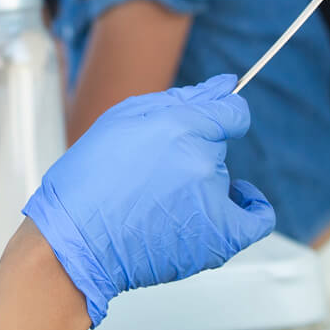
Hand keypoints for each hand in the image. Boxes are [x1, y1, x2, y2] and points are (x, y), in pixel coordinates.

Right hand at [22, 74, 273, 326]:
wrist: (74, 244)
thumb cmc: (87, 182)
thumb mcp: (122, 120)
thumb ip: (180, 100)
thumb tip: (226, 85)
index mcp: (176, 126)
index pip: (230, 112)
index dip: (219, 116)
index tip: (209, 124)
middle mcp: (200, 161)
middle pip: (218, 146)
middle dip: (193, 150)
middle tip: (152, 172)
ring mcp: (212, 201)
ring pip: (222, 178)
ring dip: (201, 183)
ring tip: (159, 201)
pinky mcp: (218, 238)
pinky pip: (255, 218)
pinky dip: (249, 207)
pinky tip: (231, 205)